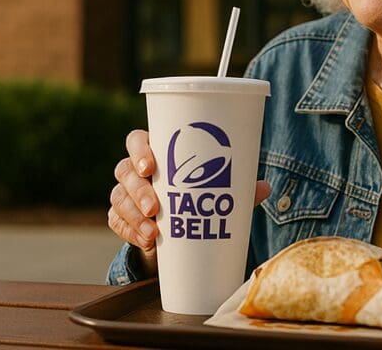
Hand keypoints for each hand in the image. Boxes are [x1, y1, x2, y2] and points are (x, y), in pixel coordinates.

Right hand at [107, 129, 273, 251]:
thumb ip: (238, 188)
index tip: (150, 167)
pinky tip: (146, 241)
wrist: (180, 224)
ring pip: (118, 198)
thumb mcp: (217, 188)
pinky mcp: (121, 216)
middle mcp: (135, 169)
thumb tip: (265, 187)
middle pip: (124, 170)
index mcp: (156, 150)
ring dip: (133, 216)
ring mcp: (125, 192)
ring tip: (153, 233)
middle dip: (138, 190)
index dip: (139, 151)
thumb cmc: (199, 193)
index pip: (136, 140)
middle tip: (154, 208)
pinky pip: (116, 222)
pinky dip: (129, 232)